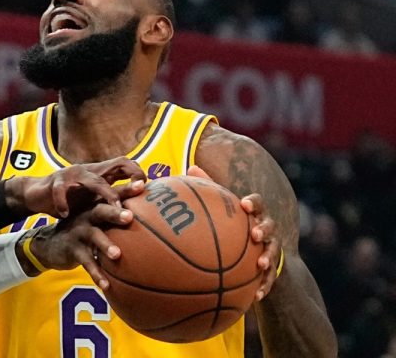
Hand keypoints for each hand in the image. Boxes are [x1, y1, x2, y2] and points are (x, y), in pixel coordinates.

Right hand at [7, 157, 145, 218]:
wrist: (37, 194)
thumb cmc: (70, 199)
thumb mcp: (92, 200)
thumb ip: (111, 201)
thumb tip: (138, 212)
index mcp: (98, 174)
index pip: (123, 165)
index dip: (136, 172)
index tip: (146, 187)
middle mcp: (88, 172)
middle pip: (113, 169)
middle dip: (126, 180)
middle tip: (137, 195)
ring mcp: (71, 176)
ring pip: (93, 182)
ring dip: (105, 195)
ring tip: (114, 209)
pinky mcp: (54, 184)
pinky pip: (60, 192)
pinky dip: (62, 203)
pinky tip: (65, 214)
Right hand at [17, 179, 145, 287]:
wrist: (50, 245)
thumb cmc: (84, 232)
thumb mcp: (97, 223)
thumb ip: (116, 220)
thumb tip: (152, 224)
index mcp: (96, 207)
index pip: (113, 196)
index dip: (126, 190)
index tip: (142, 185)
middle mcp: (87, 216)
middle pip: (101, 211)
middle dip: (115, 213)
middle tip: (129, 216)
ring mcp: (78, 232)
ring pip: (93, 237)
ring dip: (105, 245)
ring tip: (117, 255)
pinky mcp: (72, 249)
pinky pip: (86, 262)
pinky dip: (96, 273)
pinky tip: (106, 285)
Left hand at [188, 165, 279, 301]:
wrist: (256, 258)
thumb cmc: (235, 227)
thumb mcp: (224, 209)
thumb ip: (210, 189)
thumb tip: (189, 166)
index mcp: (253, 215)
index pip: (257, 204)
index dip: (253, 204)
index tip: (245, 205)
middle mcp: (266, 231)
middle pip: (270, 226)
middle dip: (264, 229)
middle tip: (255, 234)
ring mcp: (272, 251)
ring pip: (274, 253)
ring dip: (268, 258)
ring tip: (260, 264)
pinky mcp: (272, 272)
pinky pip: (270, 281)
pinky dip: (264, 287)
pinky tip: (256, 297)